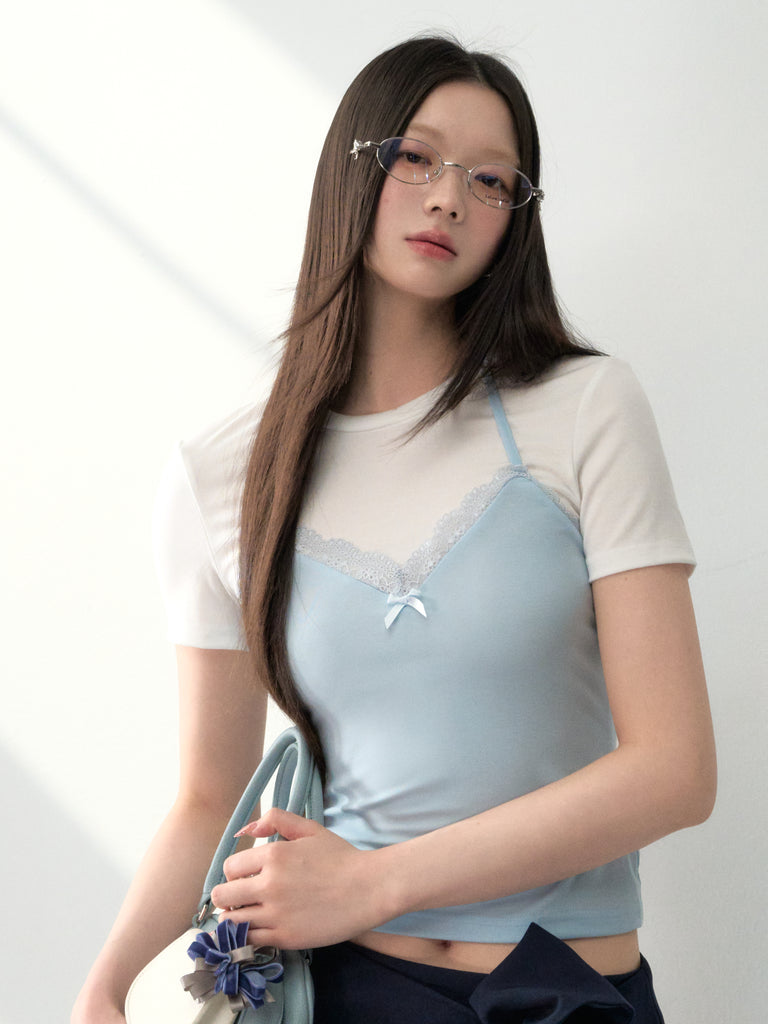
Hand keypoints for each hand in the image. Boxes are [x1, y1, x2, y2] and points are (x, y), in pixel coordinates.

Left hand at [211, 808, 387, 948]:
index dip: (234, 872)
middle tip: (240, 898)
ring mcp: (276, 914)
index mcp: (273, 855)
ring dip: (235, 918)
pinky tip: (258, 929)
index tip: (244, 877)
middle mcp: (269, 885)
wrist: (368, 888)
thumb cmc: (340, 857)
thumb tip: (248, 828)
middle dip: (228, 896)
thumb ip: (277, 819)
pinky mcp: (286, 937)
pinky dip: (248, 936)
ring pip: (232, 921)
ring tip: (247, 915)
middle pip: (224, 895)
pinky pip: (250, 940)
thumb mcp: (310, 829)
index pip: (230, 867)